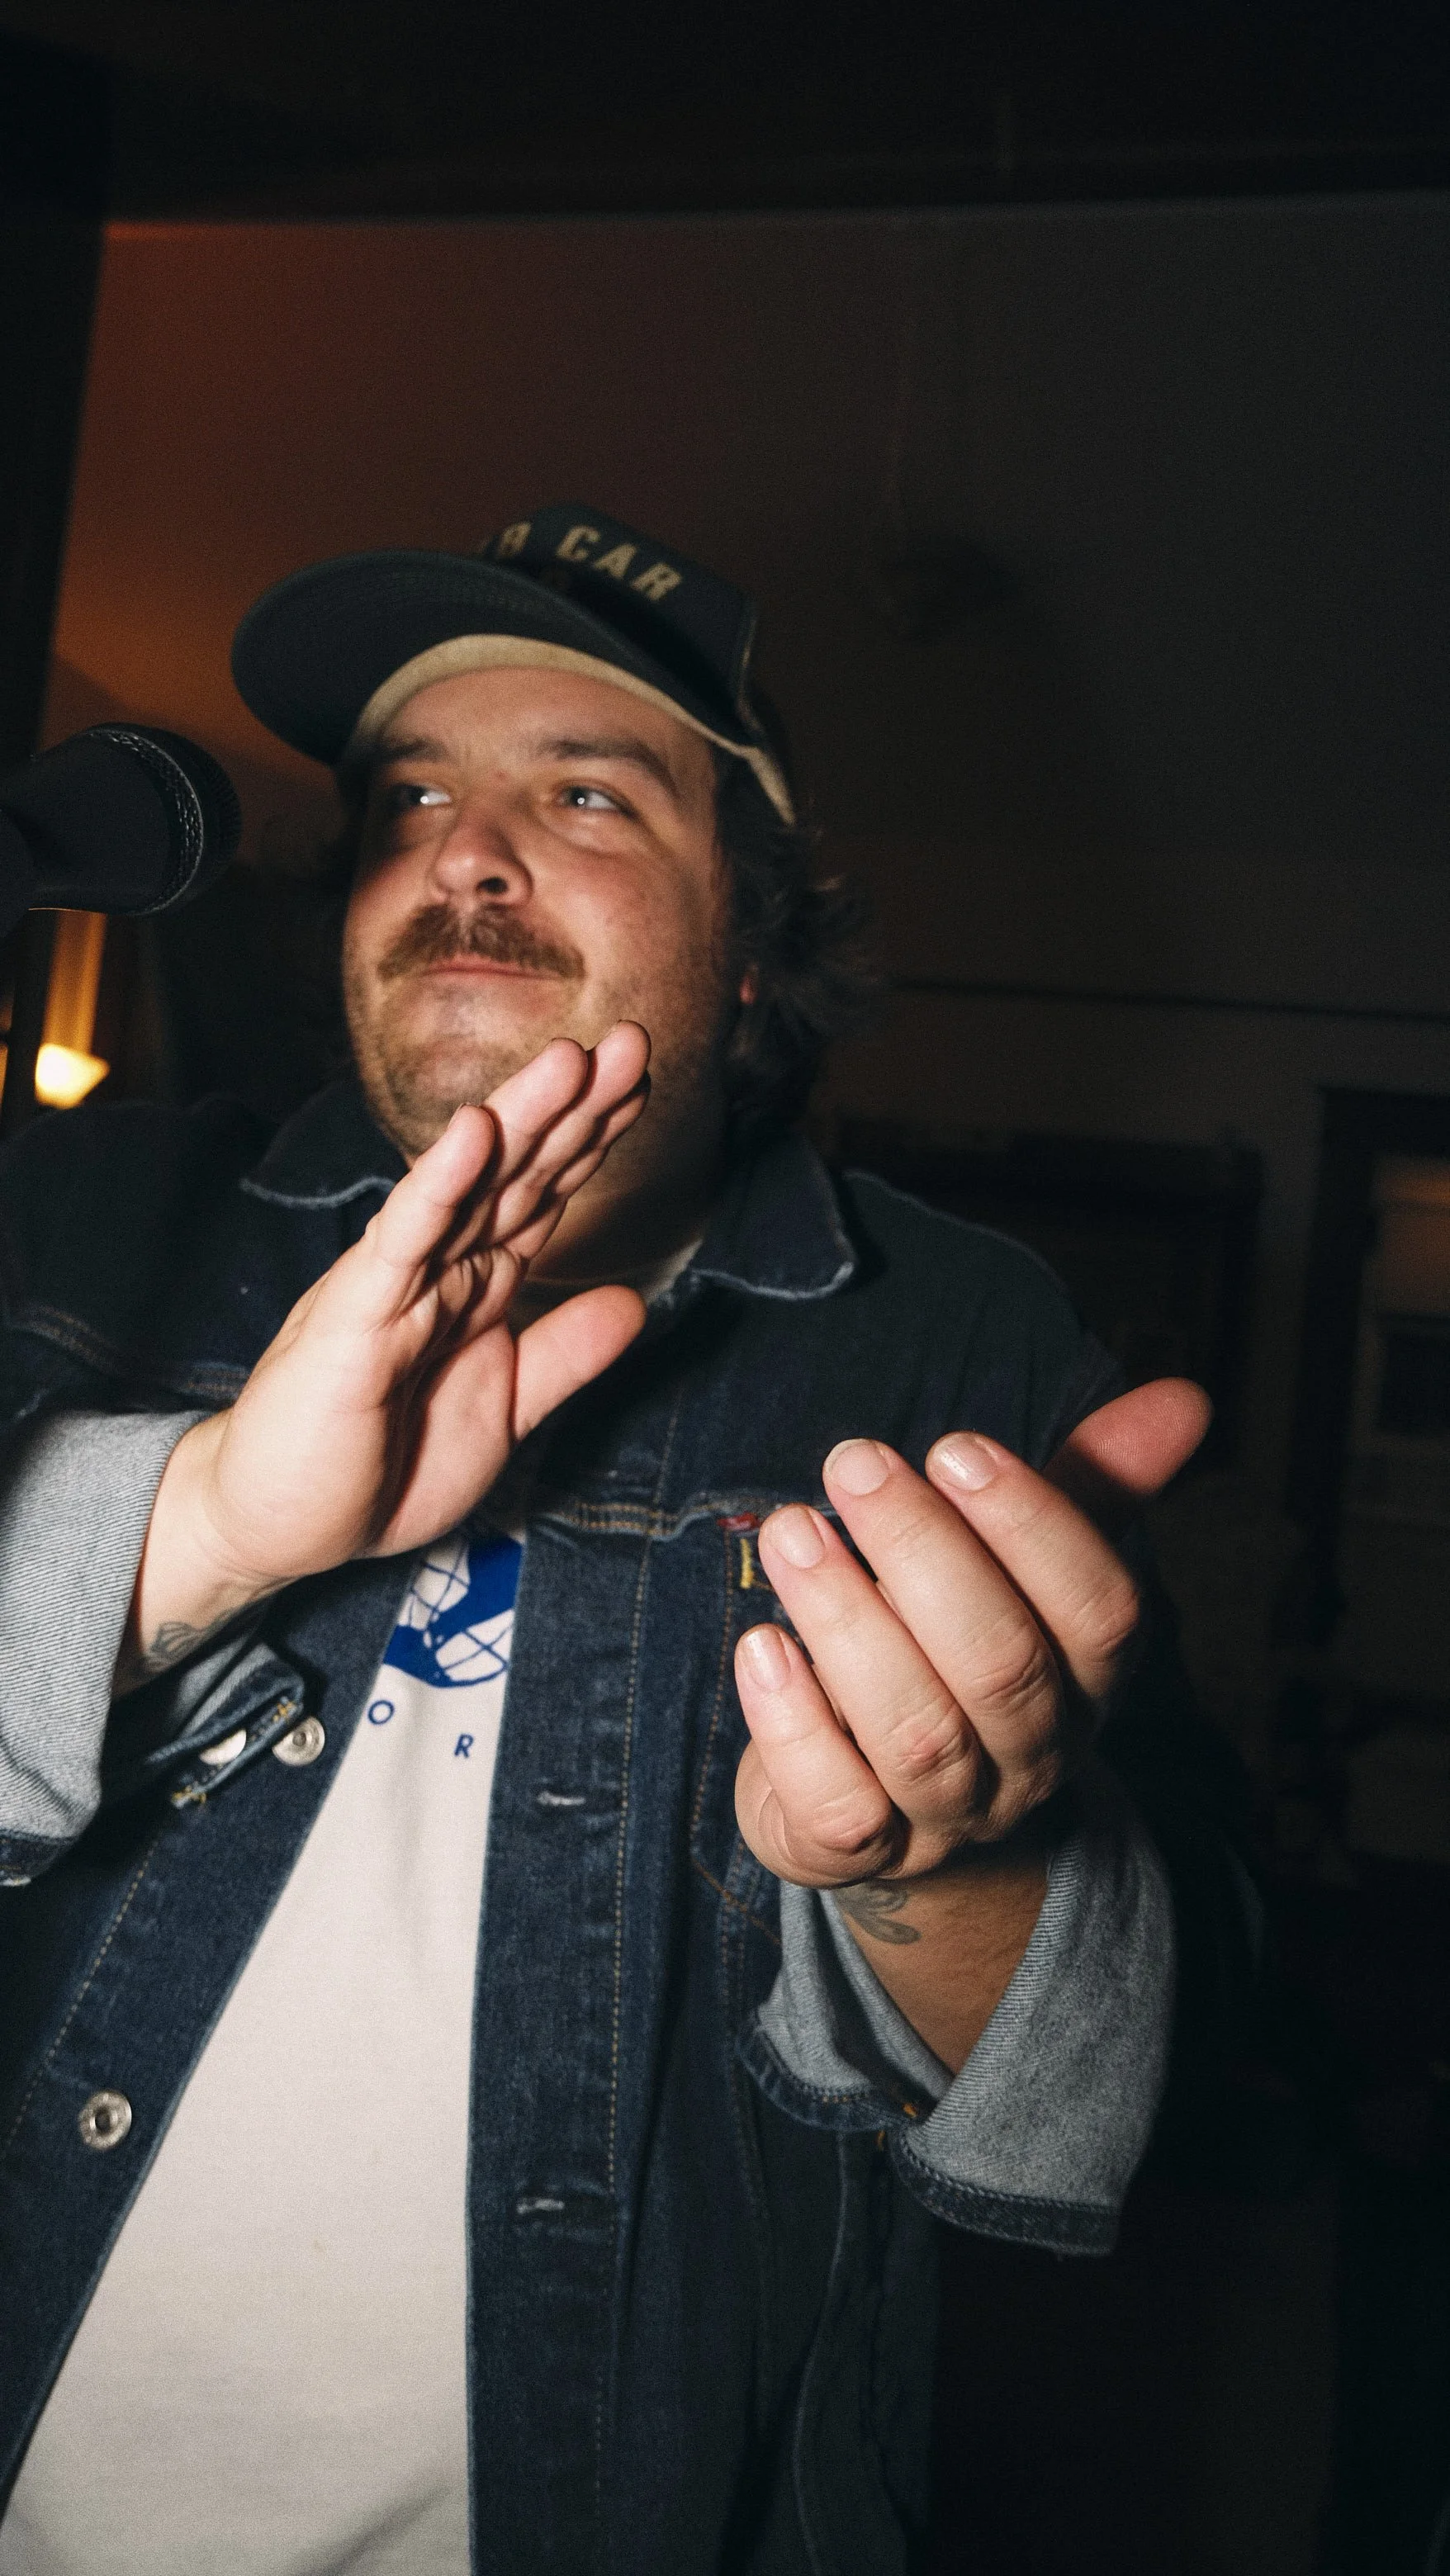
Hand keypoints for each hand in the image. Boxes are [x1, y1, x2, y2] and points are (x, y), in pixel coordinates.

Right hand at [121, 1025, 649, 1682]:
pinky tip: (475, 1132)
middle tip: (636, 1041)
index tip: (643, 1083)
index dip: (594, 1139)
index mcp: (475, 1287)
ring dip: (520, 1121)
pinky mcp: (355, 1317)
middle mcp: (440, 1269)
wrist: (282, 1525)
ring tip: (572, 1058)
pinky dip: (440, 1186)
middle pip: (518, 1174)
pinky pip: (404, 1241)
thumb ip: (564, 1355)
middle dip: (576, 1108)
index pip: (543, 1195)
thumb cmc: (381, 1463)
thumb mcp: (504, 1411)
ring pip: (468, 1188)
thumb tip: (635, 1300)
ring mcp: (396, 1285)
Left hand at [732, 1380, 1209, 2064]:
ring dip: (847, 1620)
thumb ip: (1094, 1484)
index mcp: (1087, 1677)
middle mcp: (1031, 1753)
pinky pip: (837, 1807)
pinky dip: (793, 1726)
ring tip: (791, 1530)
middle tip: (853, 1461)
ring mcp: (945, 1814)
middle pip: (1002, 1663)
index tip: (954, 1447)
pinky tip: (761, 1646)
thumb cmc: (958, 1654)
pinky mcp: (853, 1852)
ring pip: (917, 1732)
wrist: (895, 1818)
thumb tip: (1185, 1397)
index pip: (1099, 1610)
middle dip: (924, 1553)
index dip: (1035, 1527)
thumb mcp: (1027, 1572)